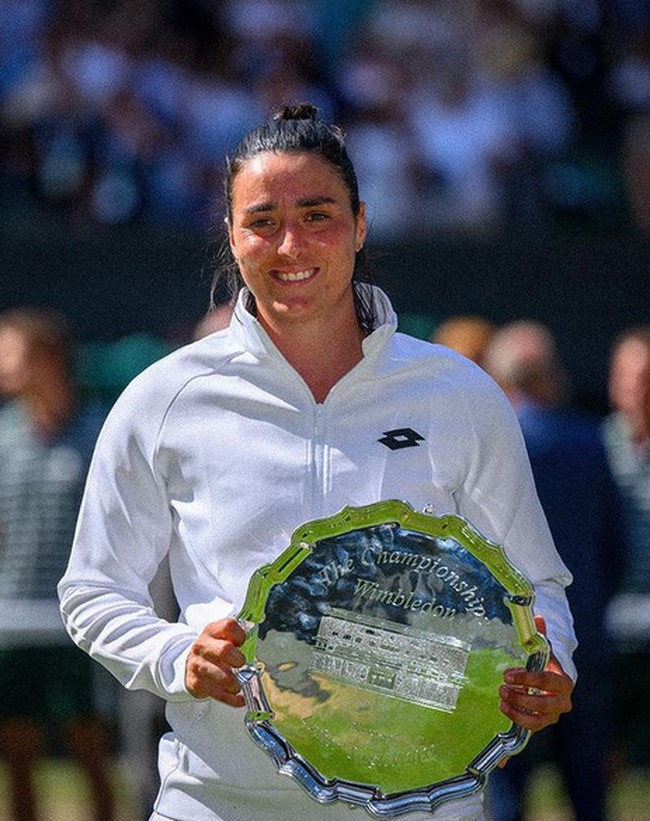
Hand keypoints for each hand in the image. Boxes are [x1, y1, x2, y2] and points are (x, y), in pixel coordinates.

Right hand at [185, 618, 246, 706]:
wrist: (189, 663)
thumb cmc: (213, 651)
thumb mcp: (221, 638)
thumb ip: (236, 639)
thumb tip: (255, 647)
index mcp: (212, 631)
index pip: (228, 626)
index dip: (240, 635)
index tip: (242, 642)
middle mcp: (203, 646)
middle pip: (224, 650)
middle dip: (237, 659)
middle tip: (241, 664)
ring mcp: (198, 664)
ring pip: (218, 674)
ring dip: (233, 683)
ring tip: (238, 685)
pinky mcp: (196, 683)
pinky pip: (216, 693)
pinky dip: (231, 699)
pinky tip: (239, 699)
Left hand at [498, 616, 573, 733]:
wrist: (553, 685)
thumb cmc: (546, 666)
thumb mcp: (544, 650)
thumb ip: (540, 635)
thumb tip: (537, 616)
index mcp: (564, 682)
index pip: (547, 681)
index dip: (526, 678)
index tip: (507, 674)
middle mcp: (563, 702)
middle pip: (544, 703)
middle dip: (521, 696)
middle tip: (501, 688)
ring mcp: (554, 715)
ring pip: (537, 717)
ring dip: (517, 708)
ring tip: (501, 697)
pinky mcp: (544, 724)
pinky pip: (532, 726)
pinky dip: (517, 718)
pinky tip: (503, 707)